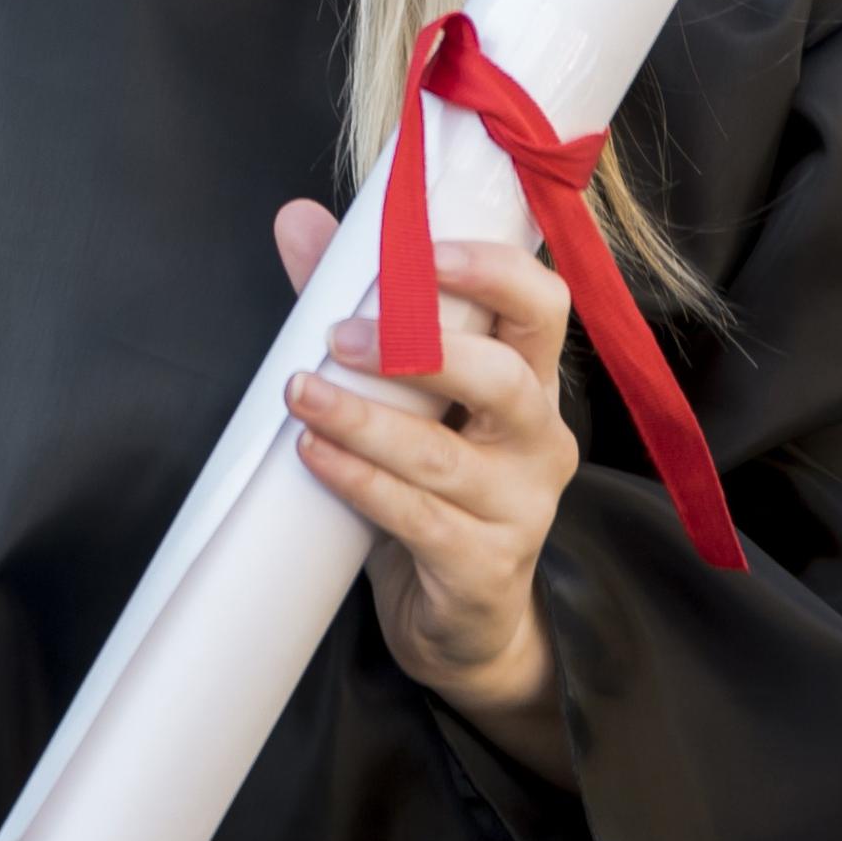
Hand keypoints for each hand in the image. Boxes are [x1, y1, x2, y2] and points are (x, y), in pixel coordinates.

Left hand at [275, 197, 579, 783]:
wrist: (464, 620)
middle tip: (339, 335)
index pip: (544, 308)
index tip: (424, 251)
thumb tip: (297, 220)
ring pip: (445, 456)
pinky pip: (418, 519)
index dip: (494, 272)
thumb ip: (362, 306)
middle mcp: (540, 441)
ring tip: (301, 393)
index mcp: (531, 384)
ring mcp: (519, 510)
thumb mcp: (407, 398)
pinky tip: (312, 456)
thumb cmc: (434, 488)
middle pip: (505, 378)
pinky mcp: (482, 568)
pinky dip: (360, 482)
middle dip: (421, 348)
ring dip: (365, 421)